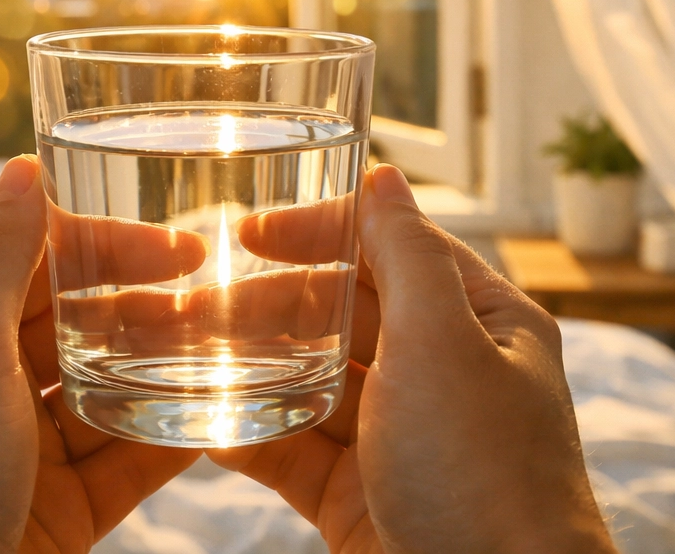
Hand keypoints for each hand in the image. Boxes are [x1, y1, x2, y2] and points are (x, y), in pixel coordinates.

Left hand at [0, 155, 203, 553]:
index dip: (102, 243)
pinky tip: (216, 416)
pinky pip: (120, 460)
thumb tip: (21, 167)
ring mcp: (13, 447)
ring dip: (162, 366)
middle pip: (71, 320)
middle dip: (142, 303)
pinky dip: (167, 438)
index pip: (26, 258)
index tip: (178, 242)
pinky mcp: (53, 507)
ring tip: (230, 349)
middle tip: (216, 295)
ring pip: (102, 388)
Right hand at [209, 164, 616, 553]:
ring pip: (317, 383)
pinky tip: (205, 425)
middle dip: (276, 301)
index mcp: (484, 323)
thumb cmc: (485, 475)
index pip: (395, 248)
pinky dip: (253, 437)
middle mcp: (447, 374)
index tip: (250, 228)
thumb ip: (405, 256)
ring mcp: (404, 439)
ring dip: (256, 367)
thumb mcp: (444, 343)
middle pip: (349, 313)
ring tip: (188, 353)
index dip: (324, 230)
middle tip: (204, 297)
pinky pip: (300, 454)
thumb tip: (384, 176)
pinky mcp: (366, 499)